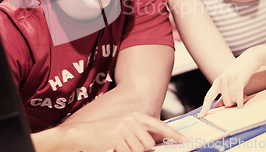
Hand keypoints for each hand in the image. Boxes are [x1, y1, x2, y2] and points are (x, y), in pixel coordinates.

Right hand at [35, 112, 186, 151]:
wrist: (80, 135)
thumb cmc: (102, 135)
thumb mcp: (122, 130)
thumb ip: (139, 134)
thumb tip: (154, 144)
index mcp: (135, 117)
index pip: (159, 126)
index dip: (174, 135)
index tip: (185, 142)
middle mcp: (131, 120)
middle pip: (149, 145)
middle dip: (141, 151)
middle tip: (125, 147)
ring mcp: (124, 129)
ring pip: (140, 151)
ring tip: (117, 147)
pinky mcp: (116, 138)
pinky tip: (112, 148)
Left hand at [198, 47, 262, 116]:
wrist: (249, 59)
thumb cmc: (239, 74)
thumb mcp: (230, 84)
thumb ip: (223, 95)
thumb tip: (216, 107)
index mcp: (217, 82)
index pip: (209, 96)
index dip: (205, 107)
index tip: (200, 116)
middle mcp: (221, 79)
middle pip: (225, 101)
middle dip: (233, 104)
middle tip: (239, 101)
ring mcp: (230, 77)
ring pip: (232, 98)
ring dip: (238, 101)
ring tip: (243, 97)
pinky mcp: (239, 77)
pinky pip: (238, 92)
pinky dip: (239, 101)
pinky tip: (241, 105)